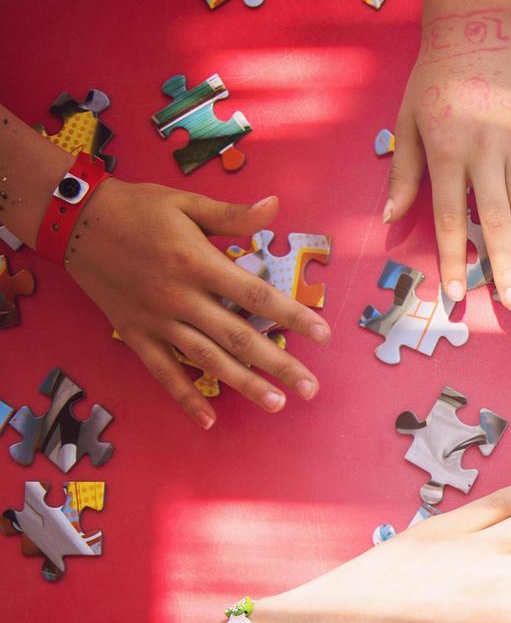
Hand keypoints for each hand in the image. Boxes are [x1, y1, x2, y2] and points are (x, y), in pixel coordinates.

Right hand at [69, 182, 329, 428]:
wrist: (74, 221)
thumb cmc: (137, 208)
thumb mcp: (187, 202)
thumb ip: (233, 215)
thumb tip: (275, 206)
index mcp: (199, 263)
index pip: (257, 296)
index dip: (293, 316)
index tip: (323, 335)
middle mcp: (181, 297)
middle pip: (238, 337)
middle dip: (278, 364)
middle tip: (310, 388)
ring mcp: (157, 320)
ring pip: (207, 360)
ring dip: (244, 384)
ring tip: (277, 404)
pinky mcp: (135, 333)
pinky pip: (163, 371)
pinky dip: (184, 397)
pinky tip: (208, 420)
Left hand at [384, 6, 510, 312]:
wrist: (476, 31)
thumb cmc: (434, 81)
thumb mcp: (406, 123)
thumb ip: (403, 173)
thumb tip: (391, 219)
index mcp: (447, 152)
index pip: (451, 217)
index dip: (454, 259)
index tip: (457, 295)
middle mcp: (486, 152)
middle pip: (495, 221)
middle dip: (503, 267)